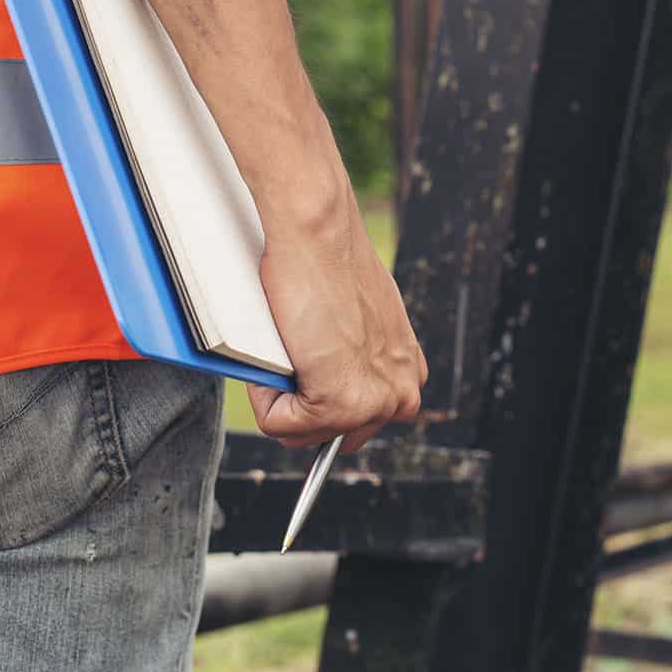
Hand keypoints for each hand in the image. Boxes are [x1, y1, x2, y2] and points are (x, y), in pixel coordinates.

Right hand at [247, 202, 425, 453]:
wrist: (320, 237)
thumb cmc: (329, 266)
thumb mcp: (361, 318)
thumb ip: (358, 353)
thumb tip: (329, 367)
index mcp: (406, 375)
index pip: (358, 420)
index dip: (319, 393)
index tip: (310, 359)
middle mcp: (400, 394)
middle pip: (332, 435)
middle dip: (302, 405)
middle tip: (296, 354)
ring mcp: (373, 403)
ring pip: (303, 433)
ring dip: (282, 398)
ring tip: (292, 346)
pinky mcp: (339, 403)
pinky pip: (279, 424)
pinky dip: (265, 394)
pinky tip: (284, 349)